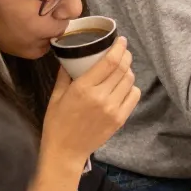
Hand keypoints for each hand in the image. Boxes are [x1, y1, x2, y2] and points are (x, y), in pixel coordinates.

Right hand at [41, 39, 139, 167]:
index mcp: (83, 88)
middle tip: (123, 50)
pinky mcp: (120, 119)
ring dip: (128, 70)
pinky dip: (131, 87)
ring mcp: (113, 109)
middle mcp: (101, 97)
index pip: (109, 62)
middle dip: (126, 56)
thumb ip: (65, 74)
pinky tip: (124, 85)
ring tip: (122, 67)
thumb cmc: (57, 122)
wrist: (66, 150)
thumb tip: (70, 57)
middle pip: (123, 69)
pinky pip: (134, 96)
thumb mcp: (56, 95)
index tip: (121, 40)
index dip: (119, 48)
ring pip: (130, 81)